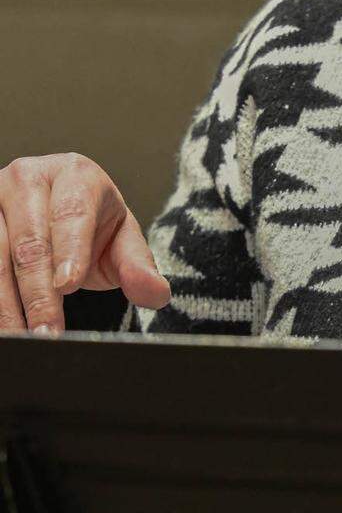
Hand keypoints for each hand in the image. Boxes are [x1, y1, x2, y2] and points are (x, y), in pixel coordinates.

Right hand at [0, 153, 170, 335]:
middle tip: (47, 332)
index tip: (67, 286)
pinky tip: (5, 323)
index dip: (69, 251)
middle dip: (38, 293)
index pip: (72, 213)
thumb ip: (137, 267)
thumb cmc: (91, 225)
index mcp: (75, 175)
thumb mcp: (120, 241)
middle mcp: (28, 178)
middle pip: (30, 242)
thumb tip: (155, 294)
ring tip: (23, 338)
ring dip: (7, 303)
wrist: (51, 210)